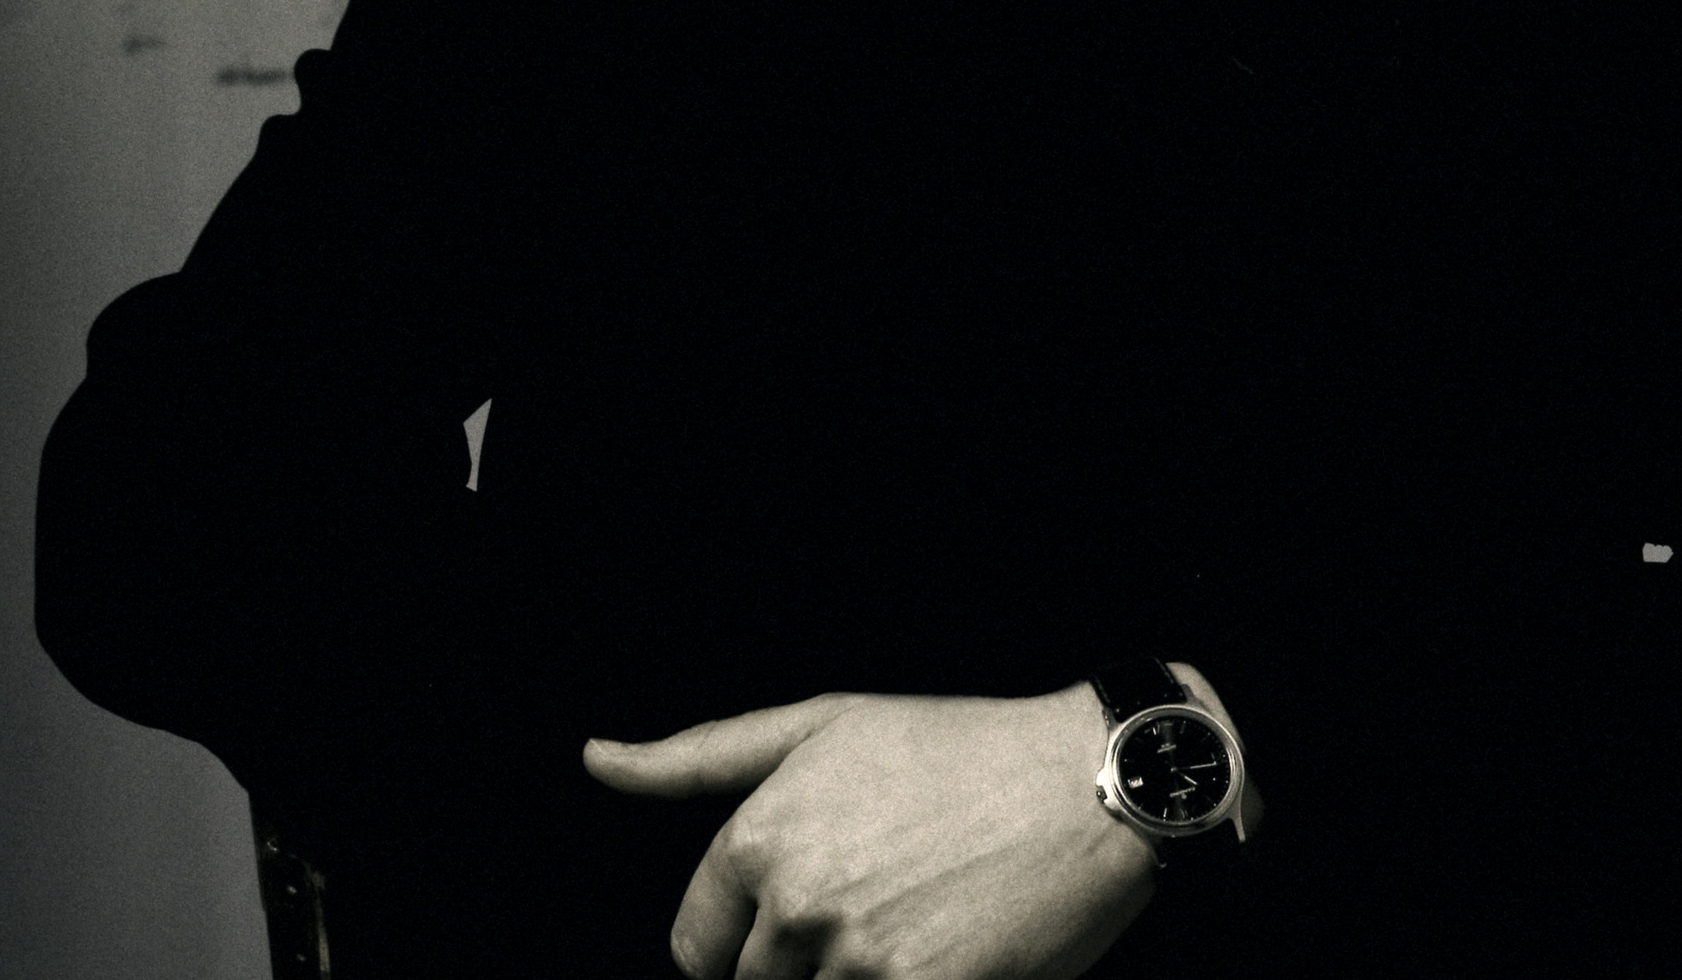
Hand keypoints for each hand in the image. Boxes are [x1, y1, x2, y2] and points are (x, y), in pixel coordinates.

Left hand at [583, 681, 1159, 978]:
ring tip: (918, 925)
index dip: (754, 934)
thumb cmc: (957, 747)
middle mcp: (797, 903)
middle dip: (807, 965)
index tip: (823, 901)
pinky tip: (941, 952)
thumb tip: (595, 759)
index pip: (696, 948)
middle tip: (888, 903)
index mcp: (759, 838)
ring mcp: (858, 961)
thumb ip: (699, 758)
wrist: (1086, 782)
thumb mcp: (823, 726)